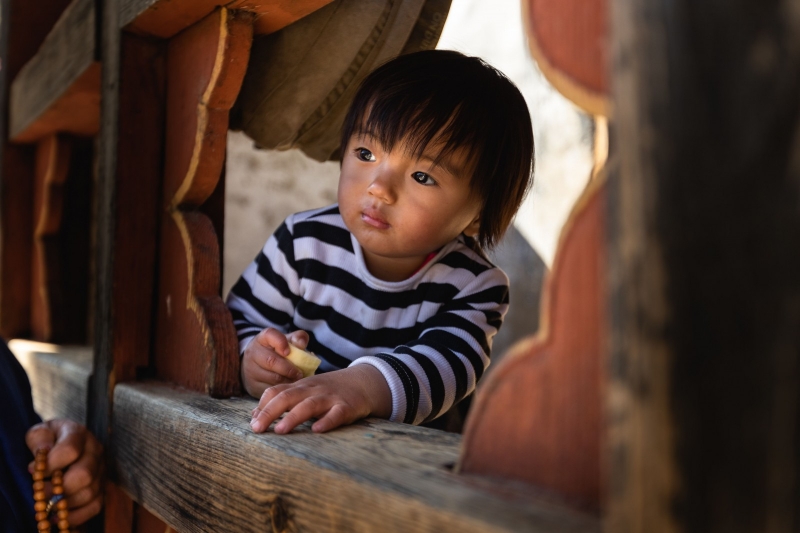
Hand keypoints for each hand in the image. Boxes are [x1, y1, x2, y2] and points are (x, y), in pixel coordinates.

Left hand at [26, 419, 103, 525]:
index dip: (51, 464)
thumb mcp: (40, 431)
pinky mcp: (102, 486)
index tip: (31, 471)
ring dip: (65, 503)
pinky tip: (59, 516)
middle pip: (84, 474)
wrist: (62, 442)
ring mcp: (101, 469)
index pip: (70, 450)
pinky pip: (95, 505)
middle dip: (59, 489)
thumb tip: (43, 452)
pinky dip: (77, 515)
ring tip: (47, 507)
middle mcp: (95, 450)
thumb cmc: (48, 439)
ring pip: (89, 492)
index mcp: (79, 434)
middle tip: (39, 494)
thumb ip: (39, 438)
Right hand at [241, 327, 308, 397]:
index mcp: (263, 338)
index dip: (280, 342)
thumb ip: (297, 338)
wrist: (257, 365)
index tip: (288, 352)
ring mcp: (251, 369)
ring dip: (287, 380)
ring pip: (272, 377)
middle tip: (300, 373)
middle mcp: (253, 352)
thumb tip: (301, 344)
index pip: (270, 335)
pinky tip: (288, 387)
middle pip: (271, 361)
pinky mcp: (252, 385)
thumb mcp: (287, 341)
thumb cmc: (277, 351)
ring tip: (296, 380)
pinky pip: (270, 389)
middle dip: (289, 368)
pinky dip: (282, 389)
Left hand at [250, 365, 391, 433]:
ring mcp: (330, 398)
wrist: (364, 382)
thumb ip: (283, 399)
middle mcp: (313, 390)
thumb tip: (254, 415)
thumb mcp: (306, 390)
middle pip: (288, 397)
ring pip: (309, 405)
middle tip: (256, 428)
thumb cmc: (329, 390)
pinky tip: (317, 430)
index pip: (277, 391)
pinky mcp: (347, 407)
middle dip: (270, 411)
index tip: (252, 422)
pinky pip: (336, 414)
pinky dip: (327, 421)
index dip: (263, 405)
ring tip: (279, 430)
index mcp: (301, 386)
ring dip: (293, 417)